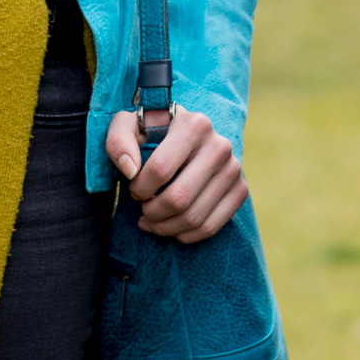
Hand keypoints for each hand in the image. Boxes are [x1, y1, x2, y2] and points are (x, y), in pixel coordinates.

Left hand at [104, 108, 247, 242]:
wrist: (184, 135)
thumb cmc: (151, 132)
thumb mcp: (127, 126)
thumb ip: (119, 142)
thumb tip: (130, 171)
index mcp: (194, 124)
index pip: (160, 169)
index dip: (139, 189)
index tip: (133, 190)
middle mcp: (220, 145)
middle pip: (179, 198)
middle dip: (152, 212)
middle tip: (143, 209)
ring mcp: (234, 169)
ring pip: (195, 217)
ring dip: (165, 228)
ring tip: (151, 220)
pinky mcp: (240, 190)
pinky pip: (211, 227)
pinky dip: (185, 235)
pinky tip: (170, 227)